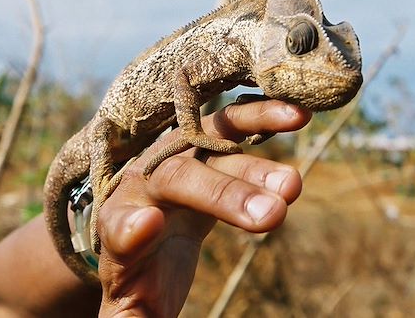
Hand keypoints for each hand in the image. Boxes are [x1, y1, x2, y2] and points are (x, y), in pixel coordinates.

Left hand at [95, 100, 310, 316]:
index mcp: (118, 226)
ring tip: (293, 188)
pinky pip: (232, 123)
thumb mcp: (133, 305)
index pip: (118, 226)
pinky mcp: (205, 141)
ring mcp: (176, 154)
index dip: (131, 226)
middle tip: (271, 218)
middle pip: (177, 179)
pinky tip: (296, 116)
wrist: (152, 221)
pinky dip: (261, 116)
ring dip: (254, 166)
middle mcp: (145, 181)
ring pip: (212, 149)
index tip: (147, 226)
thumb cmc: (143, 271)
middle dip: (222, 196)